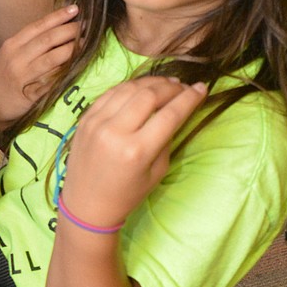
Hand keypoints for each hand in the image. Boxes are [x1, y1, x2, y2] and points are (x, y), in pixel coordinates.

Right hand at [0, 6, 79, 134]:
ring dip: (72, 50)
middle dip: (70, 31)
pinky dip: (66, 74)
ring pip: (51, 59)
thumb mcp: (12, 55)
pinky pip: (51, 82)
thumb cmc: (5, 76)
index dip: (58, 17)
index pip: (38, 26)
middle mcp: (16, 58)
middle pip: (47, 40)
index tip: (75, 9)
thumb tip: (59, 27)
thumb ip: (31, 43)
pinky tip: (79, 68)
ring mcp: (22, 77)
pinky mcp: (29, 95)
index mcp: (13, 44)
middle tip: (87, 26)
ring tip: (87, 44)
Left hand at [61, 76, 207, 227]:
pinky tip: (141, 88)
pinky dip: (129, 86)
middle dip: (171, 87)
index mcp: (136, 151)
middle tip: (183, 87)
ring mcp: (96, 122)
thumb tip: (177, 110)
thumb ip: (167, 139)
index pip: (169, 114)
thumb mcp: (156, 173)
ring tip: (166, 84)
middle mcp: (115, 132)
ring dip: (151, 82)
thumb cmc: (126, 195)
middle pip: (149, 95)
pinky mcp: (85, 118)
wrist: (86, 204)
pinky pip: (110, 92)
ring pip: (129, 88)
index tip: (201, 88)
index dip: (189, 98)